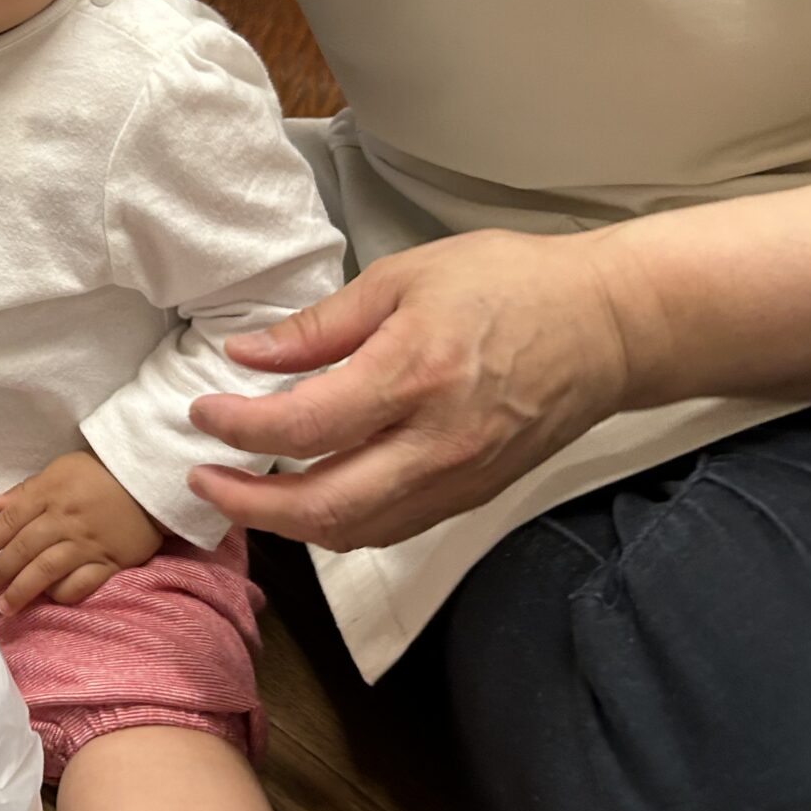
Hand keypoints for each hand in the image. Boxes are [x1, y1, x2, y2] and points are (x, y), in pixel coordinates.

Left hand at [0, 449, 162, 614]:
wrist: (151, 478)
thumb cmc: (102, 472)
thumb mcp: (61, 468)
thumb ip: (27, 489)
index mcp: (49, 493)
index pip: (10, 520)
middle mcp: (64, 519)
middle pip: (24, 550)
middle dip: (0, 572)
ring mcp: (88, 543)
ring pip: (46, 571)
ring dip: (22, 591)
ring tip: (5, 606)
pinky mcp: (111, 561)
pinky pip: (82, 584)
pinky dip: (62, 594)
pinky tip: (50, 598)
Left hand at [187, 228, 630, 551]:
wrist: (609, 325)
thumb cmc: (509, 284)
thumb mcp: (404, 278)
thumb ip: (319, 326)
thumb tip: (246, 355)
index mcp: (413, 375)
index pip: (302, 427)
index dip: (238, 429)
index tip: (202, 413)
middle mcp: (436, 443)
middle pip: (321, 507)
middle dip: (247, 504)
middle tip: (201, 479)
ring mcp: (458, 479)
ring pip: (354, 532)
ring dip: (287, 524)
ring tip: (244, 493)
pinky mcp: (473, 496)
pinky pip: (391, 528)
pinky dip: (338, 524)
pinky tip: (308, 499)